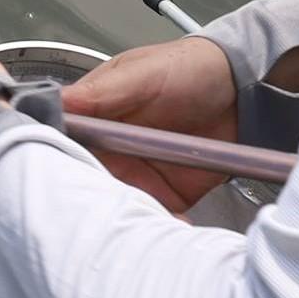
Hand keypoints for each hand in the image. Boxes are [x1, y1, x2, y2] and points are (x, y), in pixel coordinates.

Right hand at [61, 34, 241, 212]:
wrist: (244, 89)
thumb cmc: (189, 69)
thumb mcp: (141, 73)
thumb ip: (100, 93)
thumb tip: (54, 103)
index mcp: (92, 117)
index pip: (60, 144)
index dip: (54, 164)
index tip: (56, 179)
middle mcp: (109, 151)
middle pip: (83, 184)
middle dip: (86, 202)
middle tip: (95, 211)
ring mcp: (137, 175)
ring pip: (115, 207)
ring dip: (119, 220)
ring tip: (129, 226)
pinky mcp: (166, 195)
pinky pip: (155, 217)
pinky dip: (158, 228)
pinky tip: (163, 229)